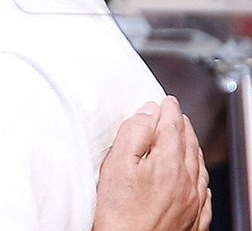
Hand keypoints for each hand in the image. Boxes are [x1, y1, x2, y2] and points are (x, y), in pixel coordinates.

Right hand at [92, 96, 210, 230]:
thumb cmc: (118, 214)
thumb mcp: (117, 165)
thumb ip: (134, 133)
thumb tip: (148, 112)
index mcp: (168, 163)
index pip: (172, 126)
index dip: (168, 110)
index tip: (166, 101)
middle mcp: (186, 181)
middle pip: (188, 144)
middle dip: (182, 125)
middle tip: (175, 114)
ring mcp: (193, 202)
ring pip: (199, 166)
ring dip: (192, 147)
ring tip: (186, 138)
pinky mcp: (193, 220)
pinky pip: (204, 192)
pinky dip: (200, 176)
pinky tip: (195, 177)